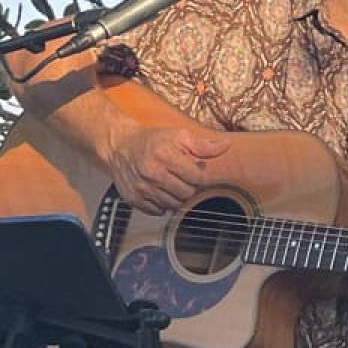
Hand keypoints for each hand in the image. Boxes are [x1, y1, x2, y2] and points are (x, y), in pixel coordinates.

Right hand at [108, 127, 230, 213]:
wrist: (120, 145)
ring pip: (173, 204)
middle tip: (183, 178)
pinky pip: (158, 211)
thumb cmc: (152, 140)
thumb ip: (204, 145)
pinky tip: (159, 191)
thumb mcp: (179, 136)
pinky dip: (162, 204)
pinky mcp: (133, 199)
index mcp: (165, 155)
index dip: (202, 177)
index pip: (197, 178)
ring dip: (176, 197)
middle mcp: (152, 173)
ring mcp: (142, 188)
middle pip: (186, 194)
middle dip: (189, 187)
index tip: (199, 174)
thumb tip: (227, 145)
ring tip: (171, 183)